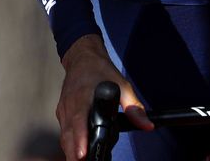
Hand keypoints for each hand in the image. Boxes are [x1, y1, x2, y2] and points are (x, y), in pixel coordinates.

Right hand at [57, 34, 151, 159]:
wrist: (82, 57)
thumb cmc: (99, 70)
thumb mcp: (121, 84)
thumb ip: (133, 107)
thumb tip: (147, 125)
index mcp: (82, 97)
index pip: (78, 121)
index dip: (79, 138)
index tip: (83, 153)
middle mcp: (69, 105)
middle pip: (68, 135)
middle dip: (74, 152)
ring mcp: (63, 110)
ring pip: (64, 136)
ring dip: (71, 151)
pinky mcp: (62, 113)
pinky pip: (64, 132)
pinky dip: (69, 144)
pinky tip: (78, 153)